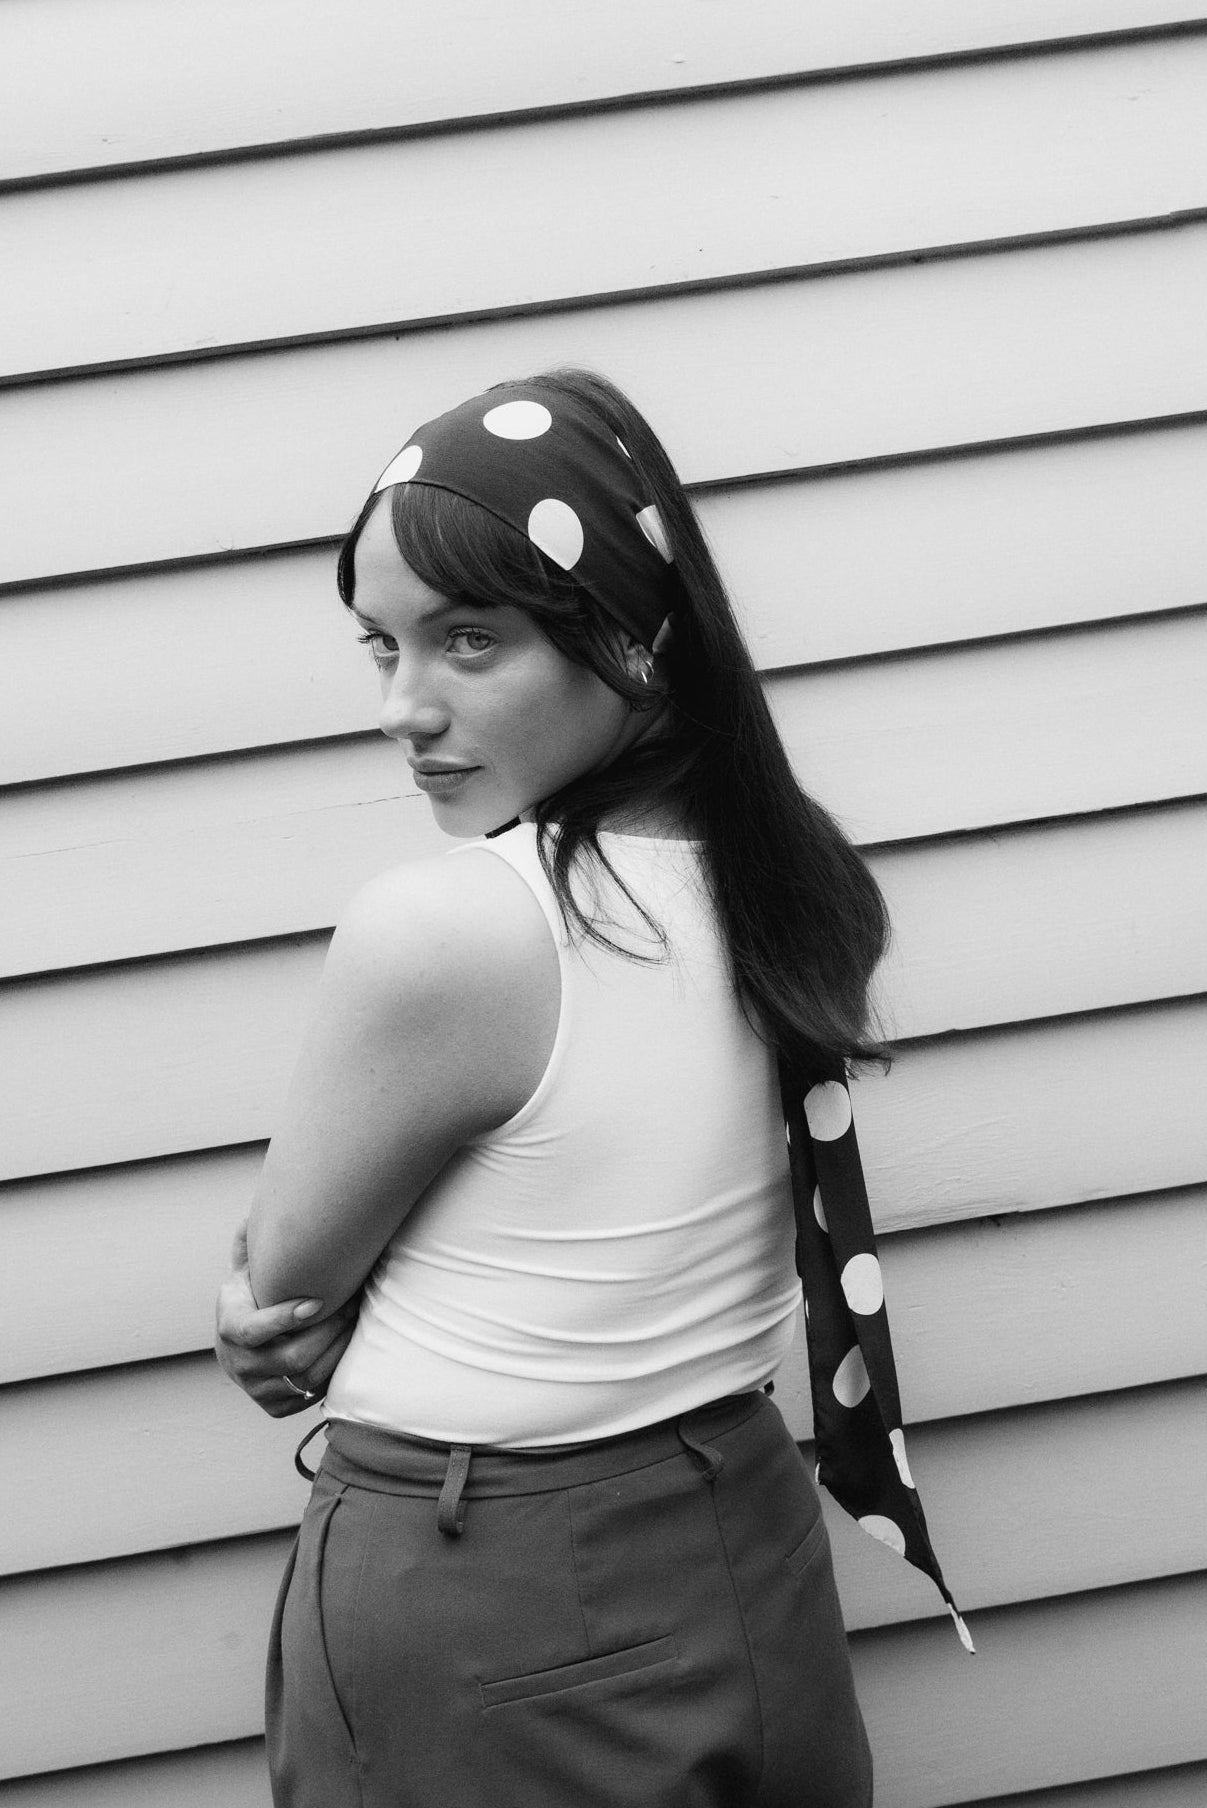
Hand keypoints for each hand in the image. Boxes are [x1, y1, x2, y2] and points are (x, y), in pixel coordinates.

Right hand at [214, 1223, 358, 1416]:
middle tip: (354, 1307)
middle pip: (290, 1357)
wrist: (239, 1342)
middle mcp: (238, 1363)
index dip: (285, 1318)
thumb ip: (249, 1244)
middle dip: (328, 1332)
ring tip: (356, 1325)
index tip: (318, 1301)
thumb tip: (252, 1215)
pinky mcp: (273, 1406)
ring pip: (305, 1379)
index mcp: (229, 1327)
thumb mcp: (245, 1270)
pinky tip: (344, 1349)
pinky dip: (330, 1375)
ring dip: (336, 1352)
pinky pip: (308, 1397)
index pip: (254, 1331)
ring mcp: (255, 1388)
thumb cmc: (251, 1295)